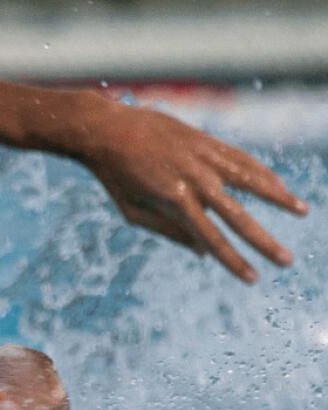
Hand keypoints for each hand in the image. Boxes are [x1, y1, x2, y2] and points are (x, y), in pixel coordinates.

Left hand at [78, 97, 306, 282]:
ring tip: (303, 211)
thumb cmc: (116, 177)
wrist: (107, 130)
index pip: (211, 239)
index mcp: (173, 201)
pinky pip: (240, 158)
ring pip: (250, 179)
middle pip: (237, 216)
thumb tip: (202, 252)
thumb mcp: (133, 211)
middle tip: (287, 261)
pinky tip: (278, 184)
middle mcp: (193, 180)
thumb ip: (169, 231)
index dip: (233, 262)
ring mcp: (202, 158)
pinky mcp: (204, 142)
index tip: (253, 279)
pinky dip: (262, 172)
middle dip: (263, 241)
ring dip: (279, 197)